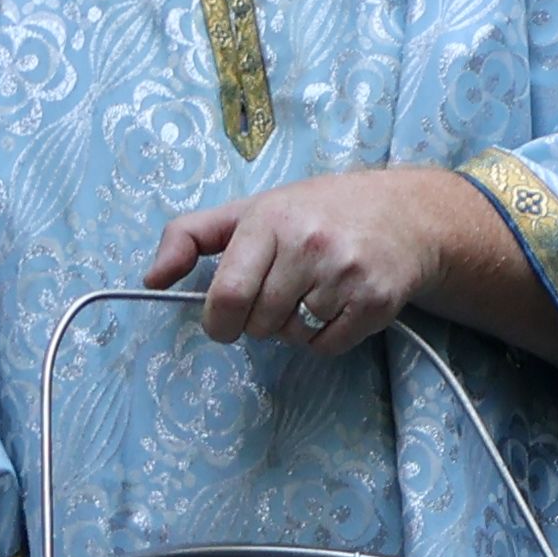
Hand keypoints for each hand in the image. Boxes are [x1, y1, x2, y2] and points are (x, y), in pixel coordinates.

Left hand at [151, 167, 487, 355]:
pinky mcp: (376, 301)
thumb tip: (151, 280)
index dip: (218, 321)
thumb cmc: (317, 212)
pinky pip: (328, 346)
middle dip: (260, 320)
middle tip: (280, 294)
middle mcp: (309, 244)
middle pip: (259, 323)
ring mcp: (346, 274)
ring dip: (295, 326)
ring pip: (293, 337)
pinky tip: (338, 304)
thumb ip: (189, 236)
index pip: (229, 295)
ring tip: (313, 292)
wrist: (406, 213)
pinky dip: (325, 337)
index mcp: (270, 220)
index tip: (224, 321)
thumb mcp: (251, 210)